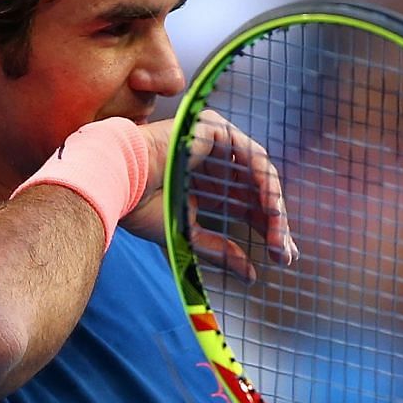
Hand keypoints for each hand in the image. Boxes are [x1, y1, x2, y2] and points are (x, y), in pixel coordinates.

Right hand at [122, 109, 296, 279]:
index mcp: (204, 185)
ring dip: (273, 208)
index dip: (265, 230)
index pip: (244, 206)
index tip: (280, 256)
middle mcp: (213, 162)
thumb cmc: (141, 208)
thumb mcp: (189, 236)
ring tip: (278, 237)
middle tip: (284, 253)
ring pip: (258, 176)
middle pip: (255, 192)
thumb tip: (252, 275)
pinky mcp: (216, 128)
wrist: (118, 182)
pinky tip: (271, 210)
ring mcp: (216, 143)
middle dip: (273, 223)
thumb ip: (221, 251)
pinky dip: (265, 184)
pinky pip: (252, 156)